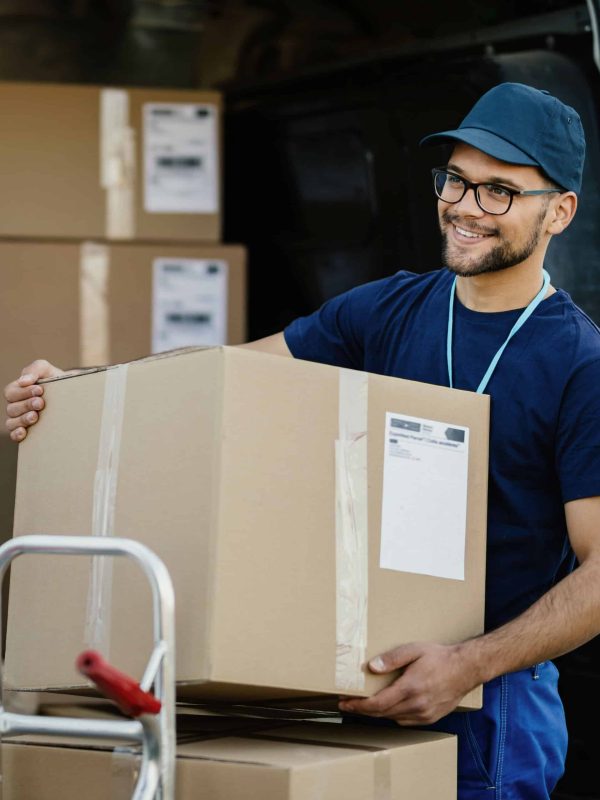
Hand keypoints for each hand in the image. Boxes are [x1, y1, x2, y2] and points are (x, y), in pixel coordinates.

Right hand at [5, 360, 63, 441]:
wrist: (71, 395)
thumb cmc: (55, 381)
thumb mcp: (47, 370)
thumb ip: (35, 369)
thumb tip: (24, 380)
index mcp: (17, 390)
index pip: (11, 392)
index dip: (23, 392)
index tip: (40, 390)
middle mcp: (16, 406)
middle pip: (12, 408)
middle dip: (26, 405)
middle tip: (41, 403)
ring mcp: (19, 420)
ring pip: (12, 422)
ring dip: (23, 419)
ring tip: (35, 417)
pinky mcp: (26, 431)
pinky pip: (14, 435)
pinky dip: (17, 434)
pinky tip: (24, 432)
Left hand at [338, 641, 477, 725]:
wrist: (466, 669)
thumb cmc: (439, 657)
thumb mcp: (414, 650)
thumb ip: (392, 658)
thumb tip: (372, 667)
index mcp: (410, 688)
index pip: (377, 704)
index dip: (358, 706)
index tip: (344, 703)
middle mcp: (416, 705)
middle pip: (381, 713)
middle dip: (362, 710)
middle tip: (347, 704)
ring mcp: (424, 714)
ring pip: (392, 718)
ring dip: (376, 714)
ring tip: (363, 705)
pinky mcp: (430, 718)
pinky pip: (405, 721)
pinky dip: (393, 715)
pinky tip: (388, 707)